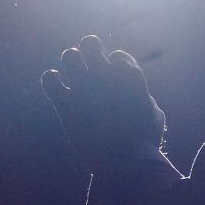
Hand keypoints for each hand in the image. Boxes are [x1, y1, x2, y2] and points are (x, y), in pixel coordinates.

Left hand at [41, 35, 166, 170]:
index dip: (115, 66)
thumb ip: (145, 99)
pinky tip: (56, 86)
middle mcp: (106, 75)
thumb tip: (141, 96)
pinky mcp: (66, 104)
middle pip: (89, 42)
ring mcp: (84, 88)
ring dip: (70, 62)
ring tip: (72, 75)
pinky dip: (51, 80)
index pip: (118, 56)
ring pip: (68, 55)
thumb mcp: (155, 115)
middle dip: (89, 50)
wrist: (124, 163)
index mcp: (130, 76)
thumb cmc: (145, 142)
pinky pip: (49, 79)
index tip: (114, 79)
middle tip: (89, 64)